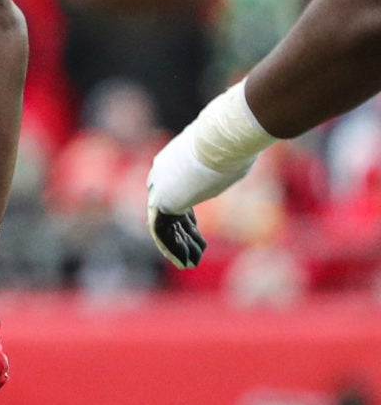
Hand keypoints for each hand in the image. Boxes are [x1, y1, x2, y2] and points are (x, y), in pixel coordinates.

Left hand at [145, 124, 250, 269]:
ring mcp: (159, 188)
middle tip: (197, 249)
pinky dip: (171, 247)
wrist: (221, 141)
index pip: (176, 193)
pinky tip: (184, 262)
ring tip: (192, 263)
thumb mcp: (234, 157)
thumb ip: (232, 165)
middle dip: (183, 233)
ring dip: (178, 245)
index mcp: (175, 161)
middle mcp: (162, 174)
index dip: (186, 216)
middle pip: (169, 210)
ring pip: (164, 223)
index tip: (196, 231)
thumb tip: (245, 163)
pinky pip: (160, 231)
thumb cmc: (235, 146)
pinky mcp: (161, 202)